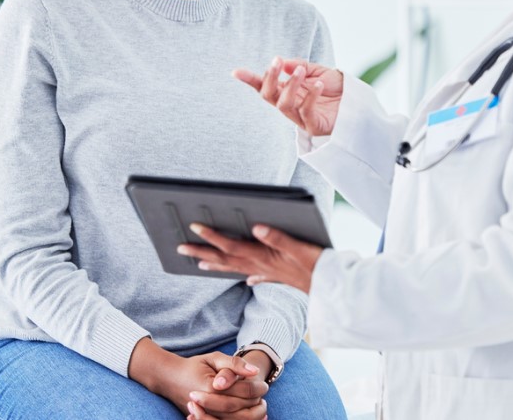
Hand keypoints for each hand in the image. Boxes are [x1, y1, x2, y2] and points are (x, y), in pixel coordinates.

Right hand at [129, 339, 266, 417]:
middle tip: (264, 395)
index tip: (265, 383)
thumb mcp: (213, 358)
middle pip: (242, 410)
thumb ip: (234, 363)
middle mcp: (208, 406)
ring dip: (253, 416)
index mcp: (212, 388)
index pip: (243, 392)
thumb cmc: (194, 366)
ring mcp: (206, 415)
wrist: (170, 378)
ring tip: (261, 406)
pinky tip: (251, 415)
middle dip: (257, 403)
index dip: (258, 388)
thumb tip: (255, 371)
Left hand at [178, 223, 323, 292]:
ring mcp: (267, 271)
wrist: (331, 286)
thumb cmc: (316, 264)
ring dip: (216, 264)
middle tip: (180, 247)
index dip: (211, 236)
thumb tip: (256, 227)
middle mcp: (260, 265)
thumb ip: (278, 237)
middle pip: (225, 258)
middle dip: (202, 252)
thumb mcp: (299, 247)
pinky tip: (247, 278)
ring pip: (236, 268)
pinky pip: (257, 276)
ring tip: (200, 263)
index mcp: (262, 256)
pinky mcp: (278, 276)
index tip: (194, 227)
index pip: (230, 245)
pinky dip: (249, 275)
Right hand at [233, 57, 342, 135]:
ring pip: (283, 104)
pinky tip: (319, 85)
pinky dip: (311, 96)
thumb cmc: (335, 88)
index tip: (236, 72)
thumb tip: (283, 63)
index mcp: (287, 91)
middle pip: (268, 96)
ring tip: (301, 71)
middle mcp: (290, 105)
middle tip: (276, 62)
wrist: (356, 102)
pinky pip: (306, 111)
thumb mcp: (317, 70)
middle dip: (270, 78)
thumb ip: (299, 66)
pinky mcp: (313, 126)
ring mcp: (300, 117)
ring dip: (290, 85)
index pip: (264, 86)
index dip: (250, 80)